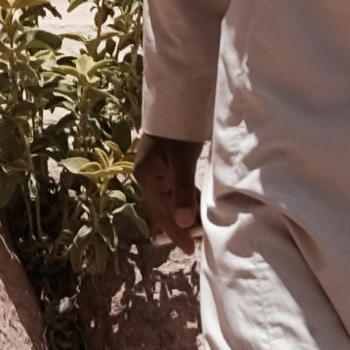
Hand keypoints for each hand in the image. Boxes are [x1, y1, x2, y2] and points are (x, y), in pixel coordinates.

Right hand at [137, 136, 203, 255]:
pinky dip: (188, 199)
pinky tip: (199, 205)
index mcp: (147, 178)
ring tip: (202, 226)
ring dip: (185, 213)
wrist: (175, 100)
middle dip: (181, 225)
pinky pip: (177, 189)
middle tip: (200, 239)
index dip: (175, 233)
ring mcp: (157, 172)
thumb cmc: (177, 130)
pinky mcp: (166, 166)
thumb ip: (182, 192)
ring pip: (172, 200)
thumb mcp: (181, 161)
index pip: (161, 213)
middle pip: (165, 208)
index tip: (189, 250)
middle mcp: (149, 178)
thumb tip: (183, 223)